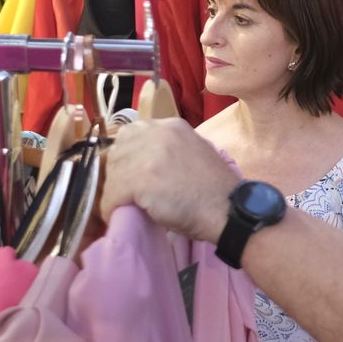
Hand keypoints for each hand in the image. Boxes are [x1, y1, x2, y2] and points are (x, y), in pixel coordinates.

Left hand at [98, 118, 239, 242]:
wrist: (230, 209)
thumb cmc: (216, 190)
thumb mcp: (194, 153)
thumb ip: (169, 149)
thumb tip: (141, 162)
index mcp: (172, 125)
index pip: (132, 134)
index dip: (127, 157)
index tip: (129, 175)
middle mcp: (158, 132)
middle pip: (118, 150)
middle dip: (118, 173)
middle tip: (125, 194)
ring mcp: (149, 153)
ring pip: (113, 173)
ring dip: (115, 193)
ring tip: (123, 207)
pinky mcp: (141, 178)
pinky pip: (112, 194)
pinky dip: (112, 208)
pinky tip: (120, 215)